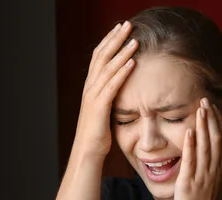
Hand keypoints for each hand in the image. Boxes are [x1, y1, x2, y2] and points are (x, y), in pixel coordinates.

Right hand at [73, 21, 137, 157]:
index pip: (98, 57)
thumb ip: (110, 98)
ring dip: (121, 51)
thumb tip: (121, 90)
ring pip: (107, 68)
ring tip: (134, 39)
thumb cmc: (98, 135)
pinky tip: (133, 62)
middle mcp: (89, 88)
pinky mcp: (99, 107)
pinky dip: (122, 72)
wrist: (87, 153)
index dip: (109, 41)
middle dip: (115, 39)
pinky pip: (112, 86)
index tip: (120, 29)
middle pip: (101, 56)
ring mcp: (93, 96)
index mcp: (91, 87)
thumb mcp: (105, 112)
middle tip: (127, 24)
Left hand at [172, 97, 221, 199]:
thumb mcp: (207, 181)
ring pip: (205, 147)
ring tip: (200, 110)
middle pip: (216, 139)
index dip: (218, 123)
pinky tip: (188, 132)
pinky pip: (191, 162)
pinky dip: (190, 146)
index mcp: (217, 169)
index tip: (213, 107)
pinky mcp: (189, 184)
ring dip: (202, 127)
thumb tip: (203, 148)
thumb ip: (208, 164)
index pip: (221, 140)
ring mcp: (202, 177)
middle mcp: (212, 171)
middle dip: (211, 119)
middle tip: (205, 100)